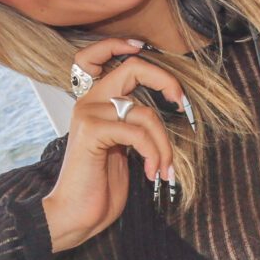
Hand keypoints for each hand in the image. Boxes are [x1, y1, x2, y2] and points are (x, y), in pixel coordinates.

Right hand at [43, 36, 188, 251]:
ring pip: (145, 113)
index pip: (97, 55)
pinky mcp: (92, 131)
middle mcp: (89, 101)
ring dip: (164, 144)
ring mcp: (88, 114)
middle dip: (166, 82)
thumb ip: (134, 122)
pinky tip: (152, 173)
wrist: (77, 214)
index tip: (143, 48)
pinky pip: (138, 132)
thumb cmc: (101, 184)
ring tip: (164, 169)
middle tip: (182, 105)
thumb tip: (168, 106)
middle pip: (133, 69)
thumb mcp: (123, 146)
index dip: (120, 44)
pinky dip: (153, 153)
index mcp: (94, 101)